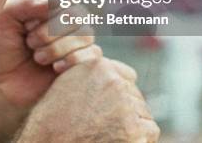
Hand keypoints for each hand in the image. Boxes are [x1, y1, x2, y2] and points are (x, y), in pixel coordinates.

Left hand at [0, 0, 99, 141]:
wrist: (1, 85)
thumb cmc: (1, 48)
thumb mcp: (3, 19)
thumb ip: (25, 3)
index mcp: (49, 5)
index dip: (46, 7)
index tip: (26, 22)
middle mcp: (67, 20)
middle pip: (75, 14)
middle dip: (48, 31)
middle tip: (29, 42)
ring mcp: (76, 42)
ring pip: (85, 34)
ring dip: (57, 48)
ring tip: (38, 58)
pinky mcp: (83, 64)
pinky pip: (92, 54)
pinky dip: (71, 60)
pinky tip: (55, 67)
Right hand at [17, 58, 159, 142]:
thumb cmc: (52, 122)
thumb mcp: (67, 86)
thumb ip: (91, 77)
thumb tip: (117, 77)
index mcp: (98, 66)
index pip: (127, 76)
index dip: (120, 94)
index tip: (108, 108)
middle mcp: (114, 81)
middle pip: (136, 96)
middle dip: (126, 111)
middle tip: (105, 126)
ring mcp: (125, 105)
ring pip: (144, 113)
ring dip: (133, 125)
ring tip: (108, 135)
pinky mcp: (134, 129)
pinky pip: (150, 130)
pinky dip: (140, 139)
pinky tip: (119, 141)